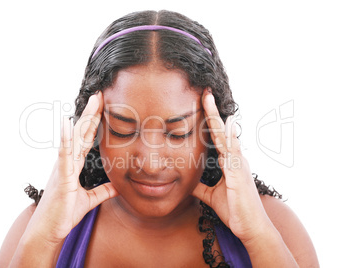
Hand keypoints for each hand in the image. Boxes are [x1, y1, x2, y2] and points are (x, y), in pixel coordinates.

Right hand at [25, 91, 118, 244]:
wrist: (49, 231)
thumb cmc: (64, 215)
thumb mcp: (90, 200)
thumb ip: (103, 191)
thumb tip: (119, 186)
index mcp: (73, 165)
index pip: (87, 139)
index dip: (94, 123)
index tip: (102, 107)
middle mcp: (67, 162)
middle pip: (81, 133)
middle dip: (91, 114)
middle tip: (100, 95)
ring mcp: (63, 168)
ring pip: (74, 138)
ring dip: (83, 119)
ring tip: (91, 101)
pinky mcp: (61, 177)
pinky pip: (64, 155)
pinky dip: (65, 139)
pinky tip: (67, 124)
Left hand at [192, 89, 271, 242]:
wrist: (250, 228)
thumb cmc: (235, 210)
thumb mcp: (211, 196)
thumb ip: (199, 186)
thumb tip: (186, 182)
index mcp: (230, 162)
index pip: (217, 137)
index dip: (210, 121)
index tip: (202, 104)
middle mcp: (236, 159)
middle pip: (222, 131)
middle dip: (213, 112)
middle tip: (204, 92)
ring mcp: (239, 165)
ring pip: (226, 136)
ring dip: (218, 118)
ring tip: (209, 100)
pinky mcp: (239, 174)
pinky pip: (233, 152)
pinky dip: (229, 137)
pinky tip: (224, 124)